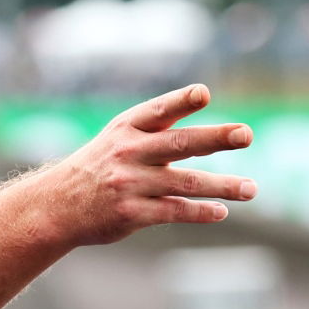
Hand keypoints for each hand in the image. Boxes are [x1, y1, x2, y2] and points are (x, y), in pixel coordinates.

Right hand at [38, 83, 254, 245]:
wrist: (57, 206)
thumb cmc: (98, 167)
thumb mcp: (118, 138)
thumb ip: (159, 128)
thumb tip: (213, 122)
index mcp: (127, 129)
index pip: (159, 111)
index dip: (181, 101)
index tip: (204, 95)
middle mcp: (129, 153)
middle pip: (180, 143)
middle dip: (216, 138)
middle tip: (246, 134)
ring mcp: (129, 184)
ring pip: (185, 182)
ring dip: (222, 186)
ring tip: (251, 189)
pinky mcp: (131, 213)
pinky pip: (173, 211)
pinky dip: (199, 211)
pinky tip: (221, 212)